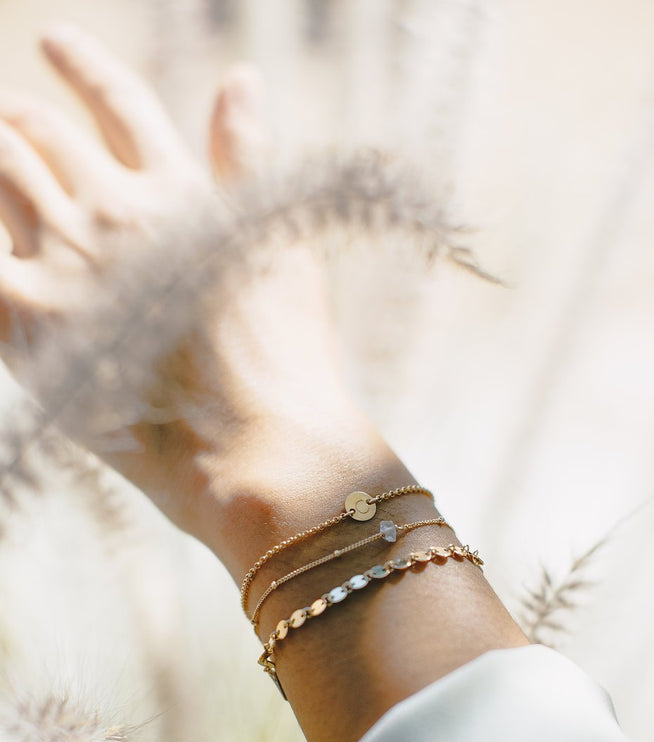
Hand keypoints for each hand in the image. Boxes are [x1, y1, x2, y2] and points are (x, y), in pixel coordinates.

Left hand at [0, 24, 368, 564]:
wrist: (257, 446)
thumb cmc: (283, 357)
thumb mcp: (278, 244)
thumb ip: (245, 159)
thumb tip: (241, 78)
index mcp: (177, 188)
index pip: (117, 101)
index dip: (81, 66)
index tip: (54, 42)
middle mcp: (113, 210)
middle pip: (43, 138)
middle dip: (24, 124)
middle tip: (15, 124)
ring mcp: (65, 262)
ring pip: (2, 183)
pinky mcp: (29, 322)